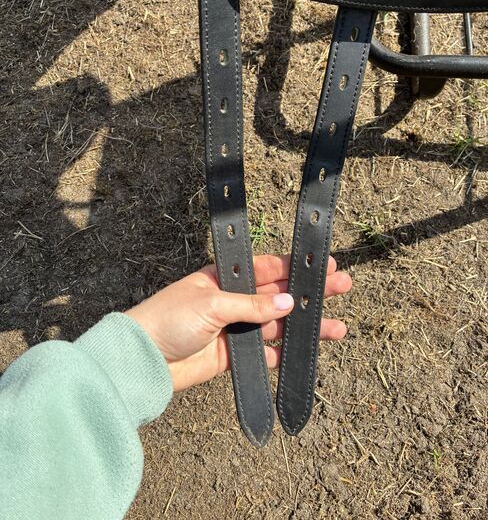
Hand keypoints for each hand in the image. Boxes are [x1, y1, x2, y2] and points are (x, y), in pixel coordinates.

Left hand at [125, 254, 350, 391]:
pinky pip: (263, 356)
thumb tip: (288, 302)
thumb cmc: (169, 318)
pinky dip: (280, 356)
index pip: (268, 268)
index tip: (324, 266)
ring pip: (277, 325)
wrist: (142, 359)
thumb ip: (252, 305)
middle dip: (309, 293)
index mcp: (225, 277)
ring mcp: (234, 329)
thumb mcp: (212, 303)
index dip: (295, 267)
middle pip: (279, 295)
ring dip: (303, 326)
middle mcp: (233, 300)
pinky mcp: (232, 356)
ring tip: (336, 328)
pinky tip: (300, 355)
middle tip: (341, 288)